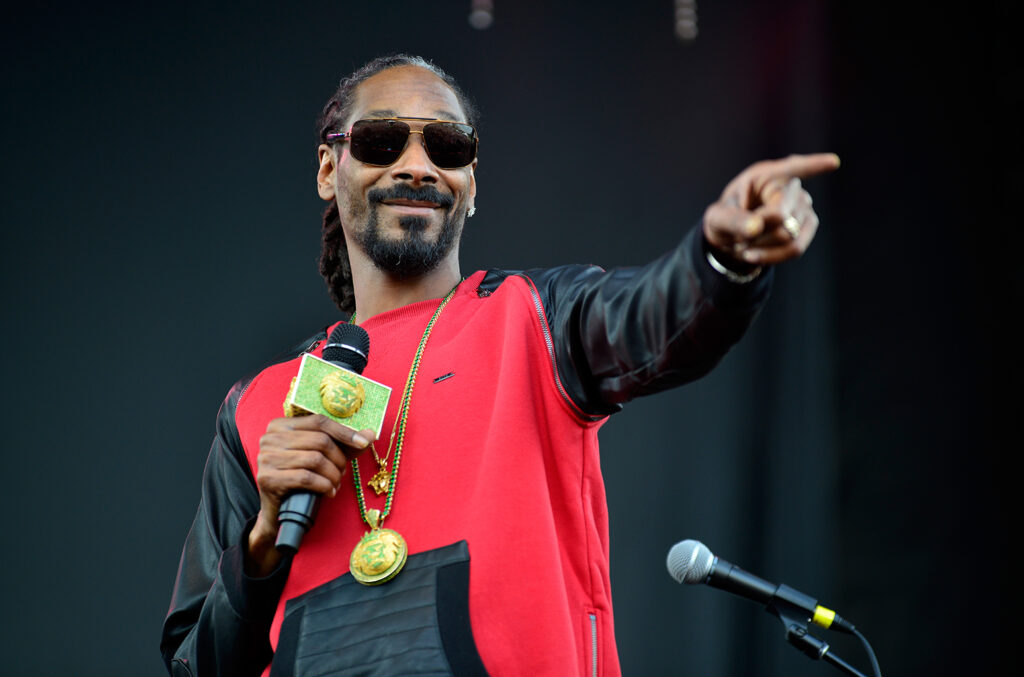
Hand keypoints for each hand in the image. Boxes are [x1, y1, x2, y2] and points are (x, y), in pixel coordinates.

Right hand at [246, 415, 374, 574]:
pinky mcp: (267, 479)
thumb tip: (371, 434)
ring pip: (315, 459)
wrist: (278, 512)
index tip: (364, 443)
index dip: (344, 432)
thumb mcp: (323, 457)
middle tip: (342, 473)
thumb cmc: (302, 480)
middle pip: (319, 440)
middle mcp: (269, 438)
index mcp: (281, 425)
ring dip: (333, 475)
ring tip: (335, 484)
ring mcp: (265, 458)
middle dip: (338, 459)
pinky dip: (324, 486)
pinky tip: (329, 492)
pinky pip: (306, 478)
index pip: (319, 422)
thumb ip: (345, 445)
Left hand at [703, 153, 839, 266]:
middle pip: (781, 216)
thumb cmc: (723, 220)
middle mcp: (789, 187)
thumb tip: (756, 228)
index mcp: (764, 176)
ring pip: (789, 236)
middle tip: (737, 237)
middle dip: (755, 233)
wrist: (731, 238)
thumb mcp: (716, 219)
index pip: (791, 168)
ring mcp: (803, 206)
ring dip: (762, 247)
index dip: (813, 165)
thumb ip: (732, 221)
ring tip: (744, 245)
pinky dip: (772, 256)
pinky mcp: (808, 226)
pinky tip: (754, 254)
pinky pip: (796, 248)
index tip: (833, 162)